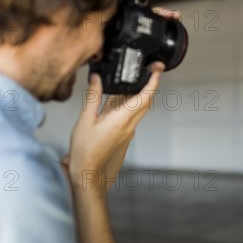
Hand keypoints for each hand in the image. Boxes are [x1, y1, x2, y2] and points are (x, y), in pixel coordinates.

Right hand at [65, 7, 180, 195]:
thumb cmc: (85, 150)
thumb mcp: (85, 120)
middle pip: (146, 101)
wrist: (88, 172)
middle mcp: (129, 125)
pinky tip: (116, 98)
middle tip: (148, 70)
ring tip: (129, 80)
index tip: (156, 69)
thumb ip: (93, 97)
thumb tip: (97, 78)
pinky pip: (130, 115)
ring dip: (138, 94)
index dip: (153, 81)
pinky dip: (128, 103)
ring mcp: (128, 131)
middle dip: (149, 84)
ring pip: (139, 108)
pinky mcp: (123, 135)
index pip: (145, 97)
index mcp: (122, 119)